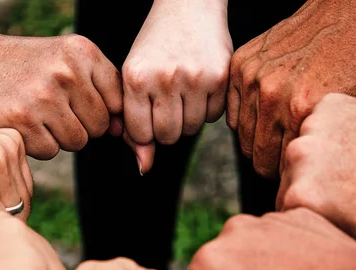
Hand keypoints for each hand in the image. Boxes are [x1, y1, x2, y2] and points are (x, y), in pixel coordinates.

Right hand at [0, 23, 122, 159]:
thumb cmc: (23, 65)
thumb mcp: (65, 60)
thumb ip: (99, 90)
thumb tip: (123, 132)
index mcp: (83, 53)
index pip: (119, 103)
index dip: (104, 113)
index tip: (82, 109)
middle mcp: (66, 72)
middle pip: (100, 128)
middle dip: (81, 126)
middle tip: (52, 109)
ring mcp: (43, 97)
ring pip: (78, 142)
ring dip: (59, 137)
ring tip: (36, 114)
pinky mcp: (21, 121)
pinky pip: (51, 151)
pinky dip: (37, 145)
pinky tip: (21, 123)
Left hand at [122, 0, 231, 172]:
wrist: (188, 7)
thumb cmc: (154, 48)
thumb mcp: (135, 80)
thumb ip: (135, 126)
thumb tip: (144, 169)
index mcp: (135, 78)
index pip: (140, 134)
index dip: (144, 128)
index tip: (147, 111)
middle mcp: (164, 78)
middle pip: (168, 136)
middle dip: (166, 126)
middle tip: (167, 102)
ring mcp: (194, 77)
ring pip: (191, 129)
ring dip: (186, 118)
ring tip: (182, 92)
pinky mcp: (220, 77)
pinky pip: (212, 117)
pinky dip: (206, 108)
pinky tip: (200, 85)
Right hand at [227, 0, 355, 177]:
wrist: (346, 13)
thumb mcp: (354, 109)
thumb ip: (326, 142)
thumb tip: (307, 172)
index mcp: (301, 110)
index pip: (277, 166)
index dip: (285, 174)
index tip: (292, 171)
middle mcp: (273, 96)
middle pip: (255, 155)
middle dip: (268, 163)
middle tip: (280, 159)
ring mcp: (253, 78)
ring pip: (241, 135)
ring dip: (256, 141)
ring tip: (274, 136)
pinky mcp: (241, 65)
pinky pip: (230, 110)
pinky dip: (244, 118)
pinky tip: (263, 115)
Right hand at [278, 94, 355, 245]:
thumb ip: (319, 241)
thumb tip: (299, 245)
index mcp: (299, 198)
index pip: (286, 211)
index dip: (310, 216)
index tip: (333, 214)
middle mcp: (297, 159)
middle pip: (289, 180)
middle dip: (310, 187)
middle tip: (347, 192)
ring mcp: (311, 128)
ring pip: (301, 154)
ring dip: (318, 161)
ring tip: (354, 169)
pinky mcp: (326, 107)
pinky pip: (317, 127)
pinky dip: (332, 135)